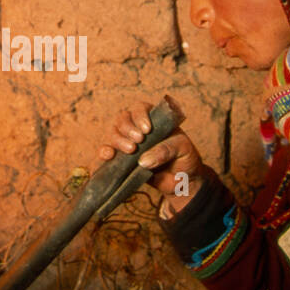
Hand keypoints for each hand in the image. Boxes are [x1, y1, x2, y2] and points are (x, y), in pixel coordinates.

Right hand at [92, 99, 205, 214]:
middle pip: (122, 120)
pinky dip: (104, 153)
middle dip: (127, 129)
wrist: (184, 182)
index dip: (140, 116)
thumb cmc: (185, 159)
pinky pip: (107, 154)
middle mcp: (138, 129)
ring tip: (130, 151)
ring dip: (117, 140)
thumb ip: (166, 150)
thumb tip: (143, 161)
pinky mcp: (122, 161)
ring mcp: (129, 144)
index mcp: (154, 119)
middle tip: (138, 142)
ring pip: (113, 134)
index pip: (140, 108)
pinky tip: (108, 156)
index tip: (147, 129)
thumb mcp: (183, 149)